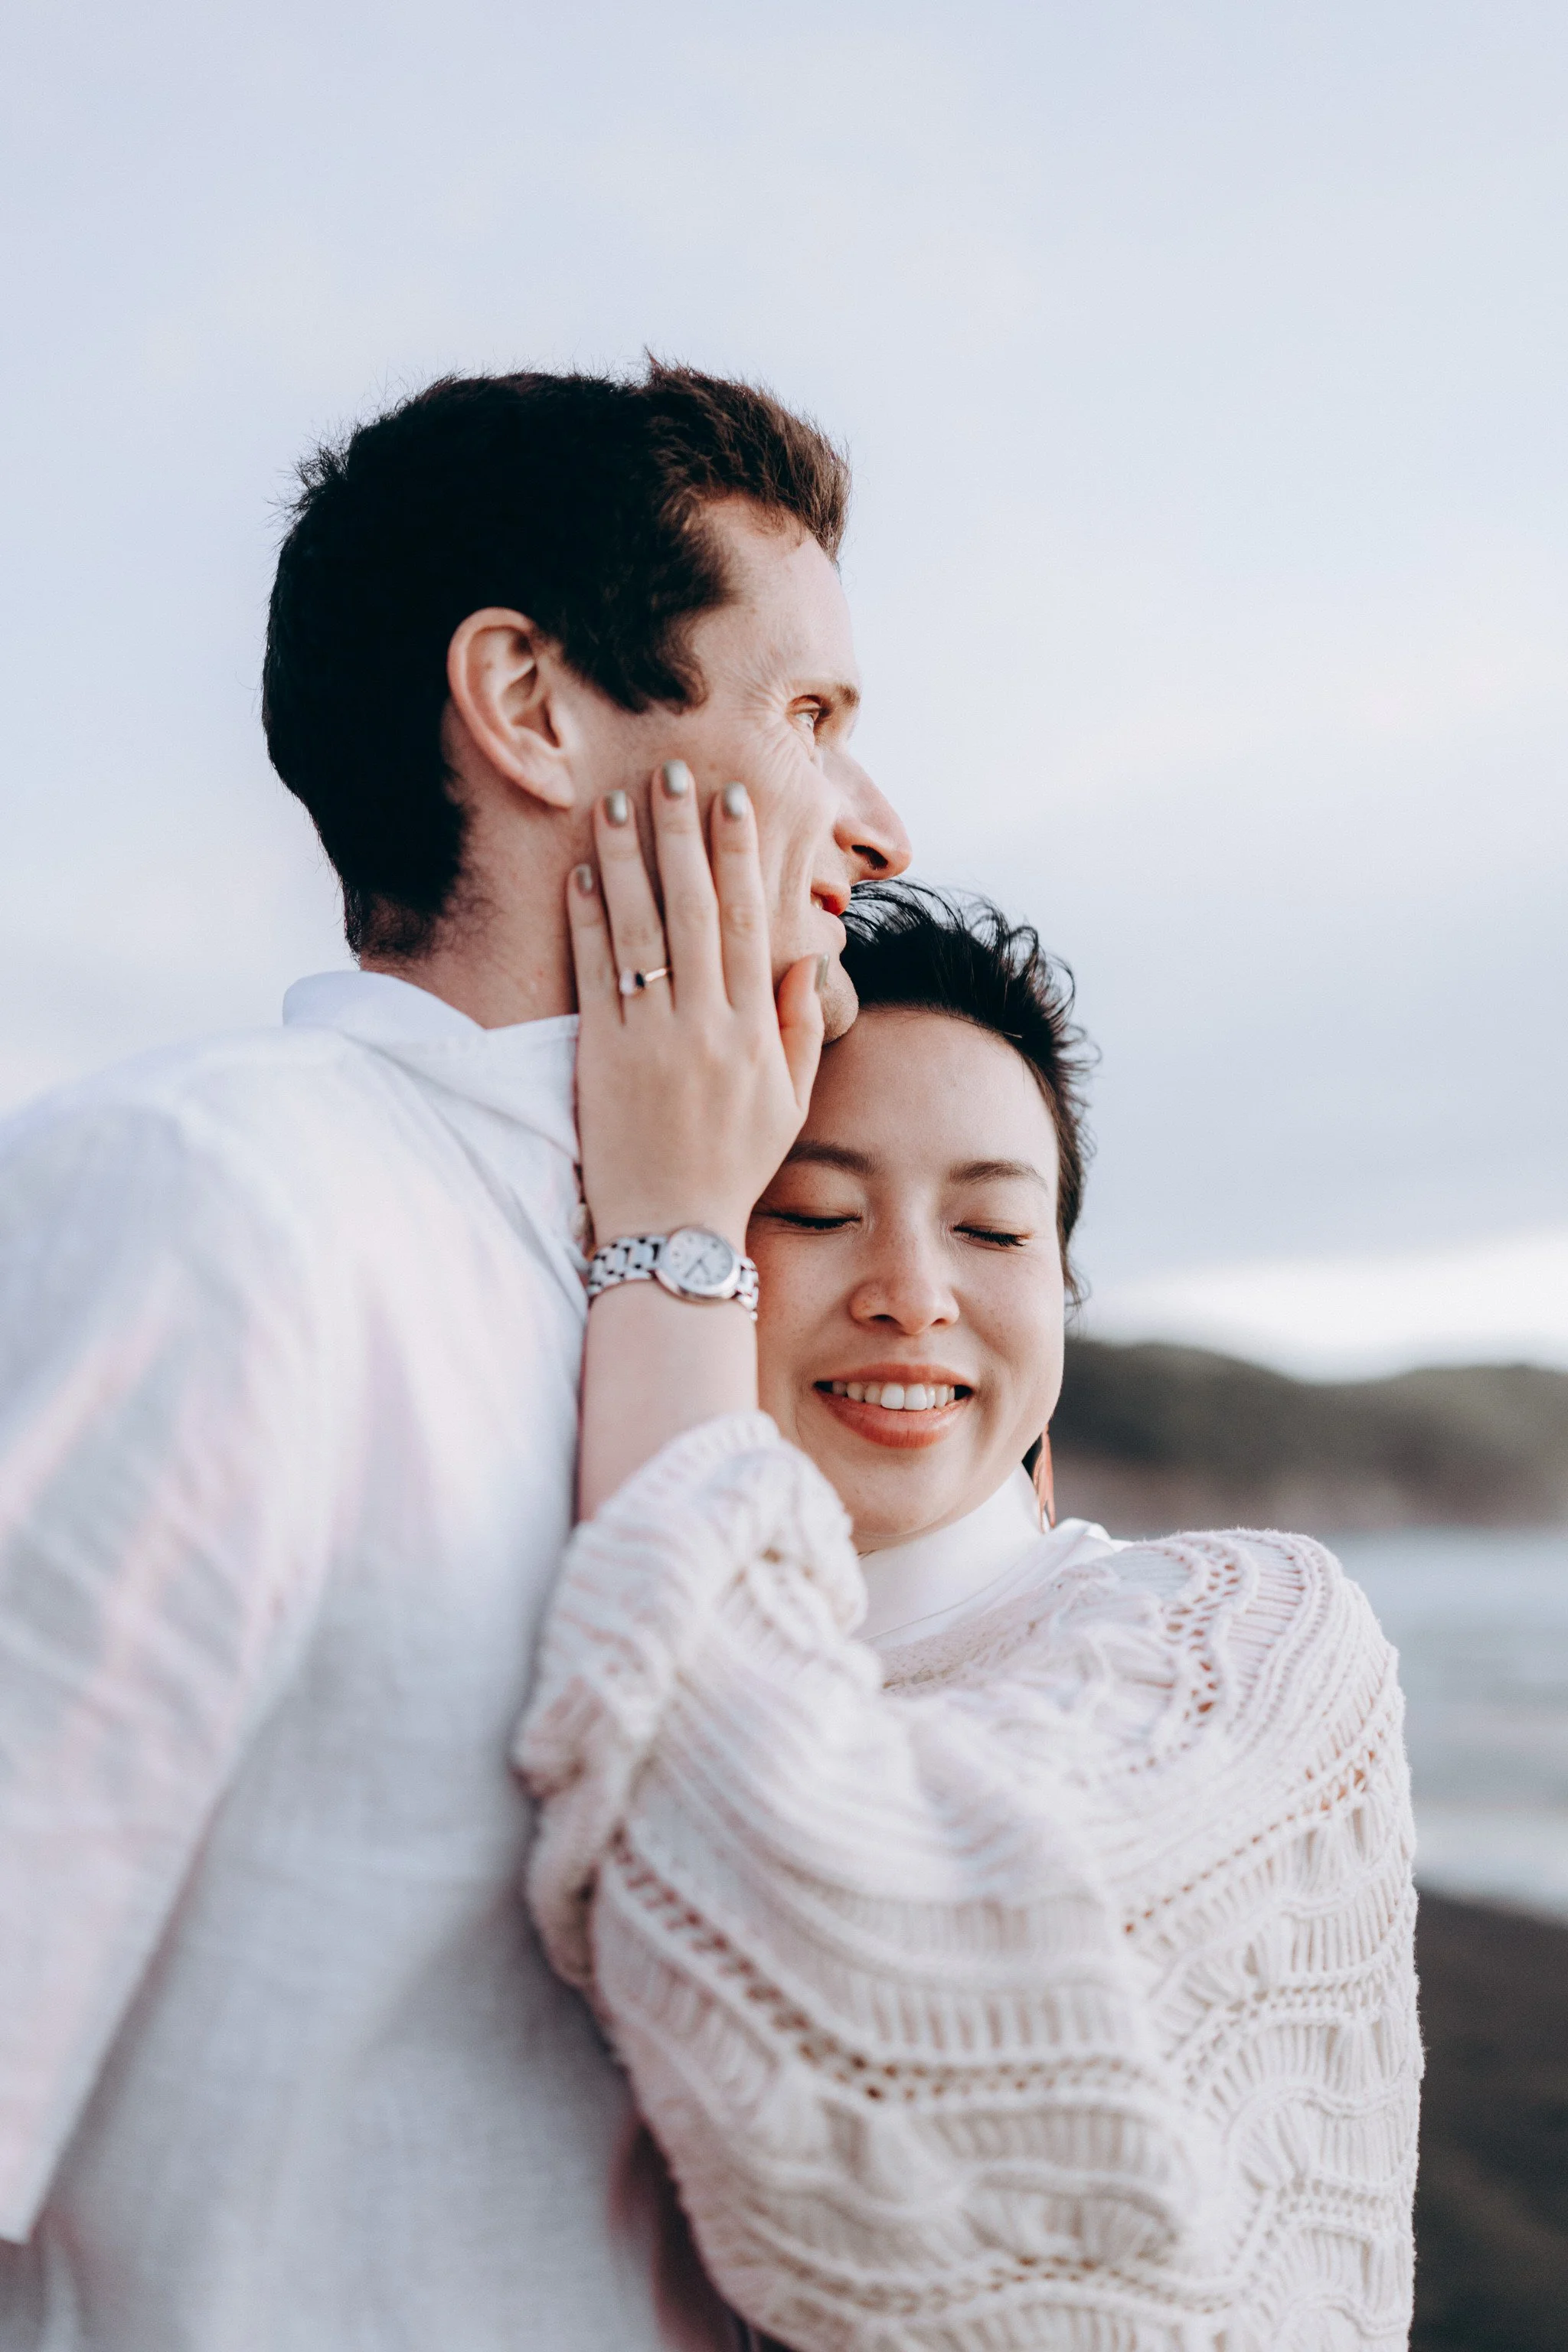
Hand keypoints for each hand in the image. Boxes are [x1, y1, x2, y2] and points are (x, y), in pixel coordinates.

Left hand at [568, 764, 825, 1251]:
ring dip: (630, 860)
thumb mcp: (790, 1101)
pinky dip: (588, 920)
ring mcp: (652, 1038)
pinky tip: (585, 872)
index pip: (748, 922)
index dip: (740, 857)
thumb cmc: (734, 1164)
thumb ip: (802, 1028)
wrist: (672, 1230)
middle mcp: (707, 1025)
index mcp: (756, 1030)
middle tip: (673, 773)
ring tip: (618, 802)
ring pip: (640, 930)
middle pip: (693, 910)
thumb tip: (807, 959)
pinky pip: (594, 974)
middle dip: (683, 835)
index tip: (733, 802)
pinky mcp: (604, 1055)